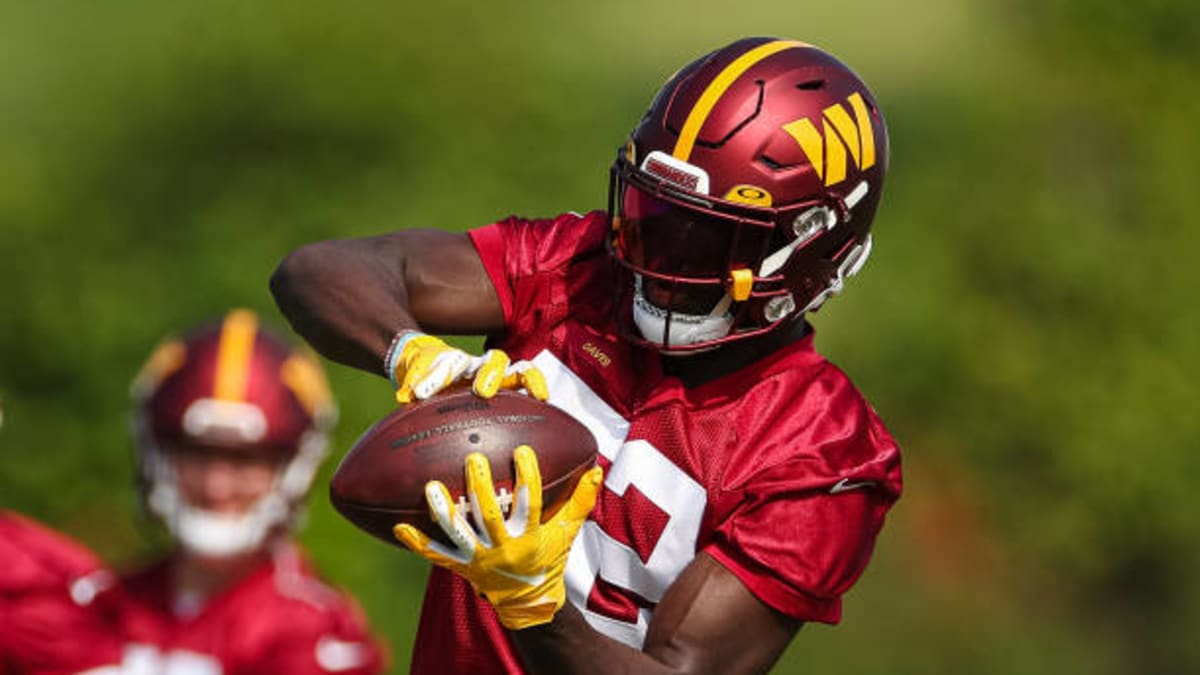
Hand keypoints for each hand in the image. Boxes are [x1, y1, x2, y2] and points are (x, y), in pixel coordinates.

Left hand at [389, 332, 547, 403]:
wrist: (437, 371)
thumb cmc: (426, 375)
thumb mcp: (415, 377)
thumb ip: (413, 381)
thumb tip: (407, 395)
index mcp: (456, 363)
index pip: (451, 364)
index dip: (439, 376)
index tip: (424, 392)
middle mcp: (480, 367)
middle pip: (494, 360)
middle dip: (490, 373)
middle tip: (483, 391)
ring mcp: (498, 377)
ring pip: (520, 370)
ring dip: (530, 379)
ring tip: (539, 396)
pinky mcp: (508, 389)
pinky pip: (528, 387)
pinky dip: (537, 392)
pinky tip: (546, 410)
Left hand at [394, 446, 602, 629]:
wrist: (529, 600)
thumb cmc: (549, 557)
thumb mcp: (568, 531)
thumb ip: (580, 500)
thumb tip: (595, 468)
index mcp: (530, 536)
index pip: (531, 502)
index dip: (527, 476)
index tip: (522, 450)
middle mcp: (503, 547)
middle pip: (490, 515)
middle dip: (481, 486)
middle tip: (473, 458)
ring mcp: (479, 559)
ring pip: (459, 534)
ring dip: (444, 511)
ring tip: (431, 487)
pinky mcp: (461, 567)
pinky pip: (436, 555)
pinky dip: (417, 542)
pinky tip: (399, 526)